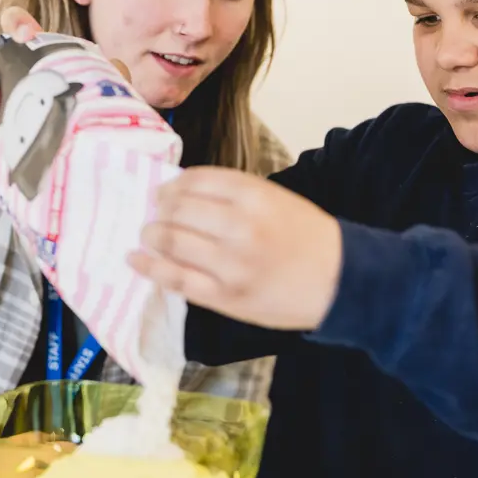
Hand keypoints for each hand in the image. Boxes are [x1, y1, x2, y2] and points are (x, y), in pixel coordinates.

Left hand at [129, 168, 342, 330]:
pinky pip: (176, 279)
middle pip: (177, 209)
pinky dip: (149, 268)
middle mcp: (240, 227)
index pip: (196, 180)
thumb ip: (234, 194)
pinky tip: (136, 260)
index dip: (172, 185)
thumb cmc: (308, 238)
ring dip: (151, 235)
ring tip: (148, 235)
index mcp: (255, 196)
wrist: (341, 282)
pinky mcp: (226, 297)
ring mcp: (231, 265)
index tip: (165, 191)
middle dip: (159, 209)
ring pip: (171, 242)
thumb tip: (181, 191)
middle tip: (155, 213)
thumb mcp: (277, 200)